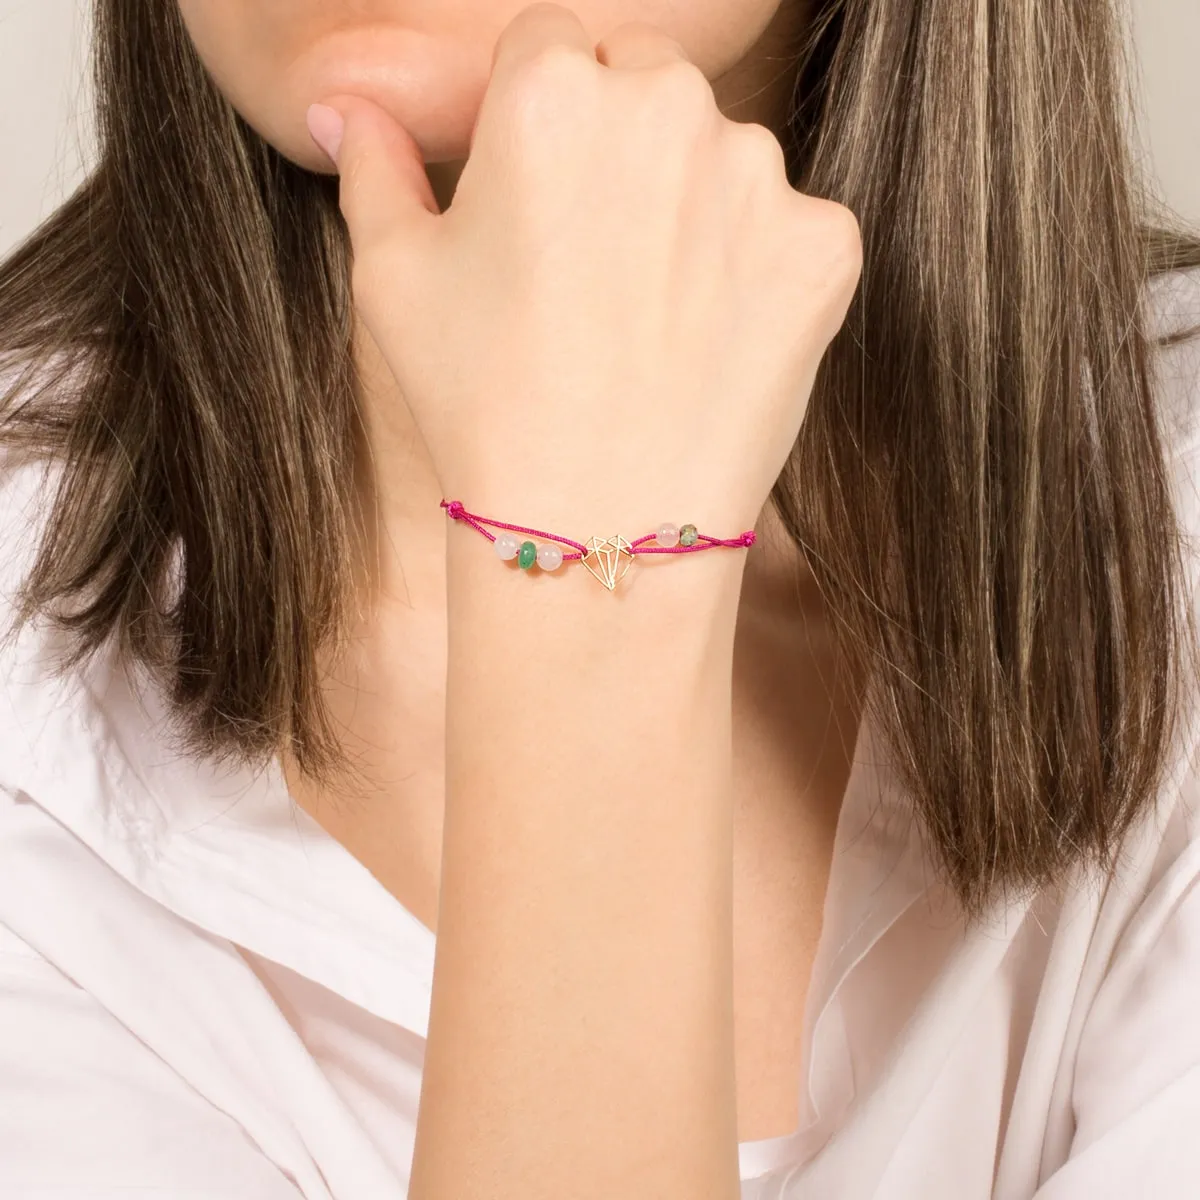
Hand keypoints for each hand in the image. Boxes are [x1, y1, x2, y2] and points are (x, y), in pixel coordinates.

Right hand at [308, 1, 862, 538]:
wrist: (599, 527)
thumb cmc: (482, 405)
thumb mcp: (394, 281)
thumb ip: (375, 170)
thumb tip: (347, 110)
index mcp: (551, 89)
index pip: (552, 47)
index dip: (539, 122)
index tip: (539, 197)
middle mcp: (666, 105)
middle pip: (645, 82)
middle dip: (620, 145)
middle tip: (595, 263)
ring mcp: (759, 176)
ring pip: (723, 158)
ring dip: (694, 209)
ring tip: (650, 320)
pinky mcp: (825, 248)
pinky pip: (791, 232)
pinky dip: (761, 274)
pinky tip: (712, 344)